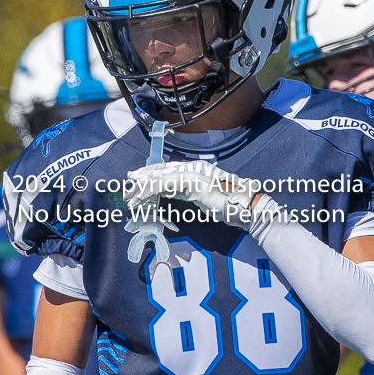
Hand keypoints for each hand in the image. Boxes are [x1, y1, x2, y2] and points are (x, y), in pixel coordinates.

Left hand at [126, 160, 258, 228]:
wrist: (245, 207)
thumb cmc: (229, 205)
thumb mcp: (204, 197)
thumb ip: (189, 192)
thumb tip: (175, 193)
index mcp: (196, 169)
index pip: (168, 169)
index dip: (151, 174)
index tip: (138, 179)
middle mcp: (193, 167)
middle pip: (161, 171)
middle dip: (143, 179)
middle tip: (127, 186)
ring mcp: (193, 173)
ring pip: (160, 177)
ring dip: (143, 188)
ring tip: (130, 197)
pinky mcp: (191, 182)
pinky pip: (164, 185)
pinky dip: (150, 192)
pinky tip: (141, 198)